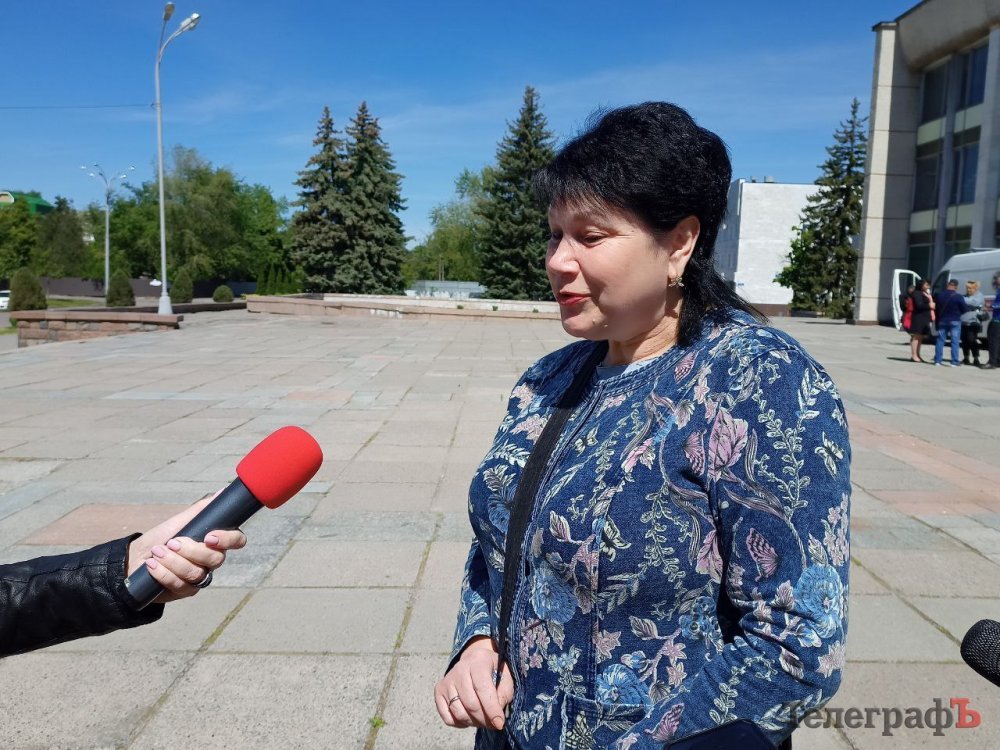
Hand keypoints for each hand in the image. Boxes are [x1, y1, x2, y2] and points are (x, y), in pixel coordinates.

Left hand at [126, 493, 246, 603]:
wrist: (135, 557)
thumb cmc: (161, 537)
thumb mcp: (182, 520)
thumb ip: (203, 508)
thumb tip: (224, 491)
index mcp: (215, 541)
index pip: (236, 541)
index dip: (228, 540)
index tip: (209, 537)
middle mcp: (211, 560)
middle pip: (216, 559)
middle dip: (191, 551)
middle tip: (171, 543)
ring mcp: (200, 577)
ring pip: (196, 573)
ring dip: (173, 561)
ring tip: (157, 552)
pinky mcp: (185, 590)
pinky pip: (180, 585)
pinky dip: (164, 573)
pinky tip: (152, 565)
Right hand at [435, 636, 513, 729]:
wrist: (475, 662)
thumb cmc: (494, 671)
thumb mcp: (506, 677)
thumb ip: (504, 694)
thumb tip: (495, 716)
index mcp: (478, 661)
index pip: (482, 688)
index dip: (492, 709)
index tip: (500, 723)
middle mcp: (459, 669)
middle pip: (470, 704)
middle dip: (484, 719)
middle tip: (493, 724)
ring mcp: (447, 680)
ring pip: (459, 713)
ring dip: (473, 722)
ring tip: (482, 719)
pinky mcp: (439, 691)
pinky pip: (448, 718)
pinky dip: (460, 723)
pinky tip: (469, 716)